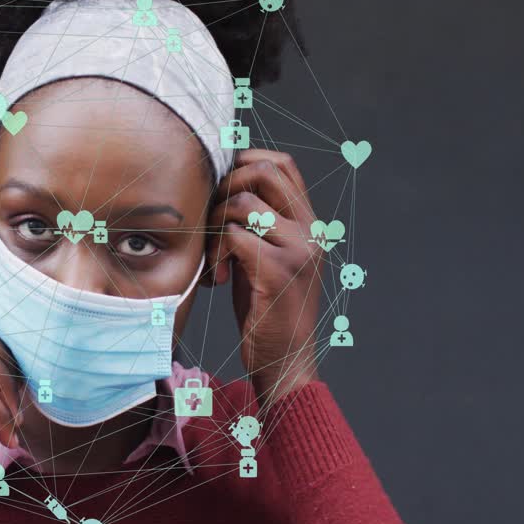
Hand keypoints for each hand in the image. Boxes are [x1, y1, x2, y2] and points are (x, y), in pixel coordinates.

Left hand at [205, 149, 323, 406]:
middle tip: (213, 219)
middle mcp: (310, 231)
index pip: (282, 164)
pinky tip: (219, 277)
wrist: (287, 361)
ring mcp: (298, 249)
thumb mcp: (265, 258)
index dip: (244, 162)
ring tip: (216, 255)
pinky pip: (234, 236)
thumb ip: (254, 225)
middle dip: (226, 186)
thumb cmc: (268, 311)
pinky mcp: (280, 271)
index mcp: (309, 224)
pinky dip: (217, 252)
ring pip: (243, 203)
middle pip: (263, 171)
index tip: (219, 188)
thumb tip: (220, 189)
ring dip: (216, 223)